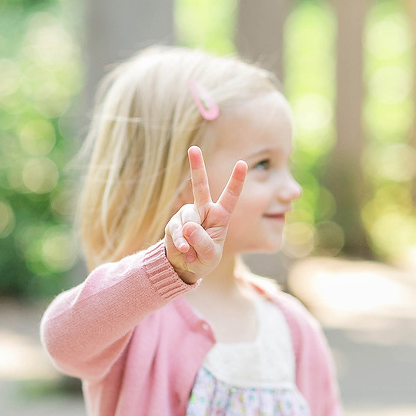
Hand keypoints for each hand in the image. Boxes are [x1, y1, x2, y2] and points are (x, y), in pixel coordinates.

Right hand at [164, 146, 246, 283]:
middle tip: (193, 148)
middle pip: (200, 187)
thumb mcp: (210, 255)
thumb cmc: (205, 259)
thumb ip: (202, 241)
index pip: (230, 196)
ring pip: (187, 221)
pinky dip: (180, 244)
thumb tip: (188, 226)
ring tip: (192, 253)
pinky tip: (184, 252)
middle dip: (196, 167)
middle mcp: (204, 210)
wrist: (184, 267)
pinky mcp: (174, 224)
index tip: (242, 163)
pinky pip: (176, 231)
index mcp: (220, 216)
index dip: (236, 181)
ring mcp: (187, 215)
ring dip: (190, 241)